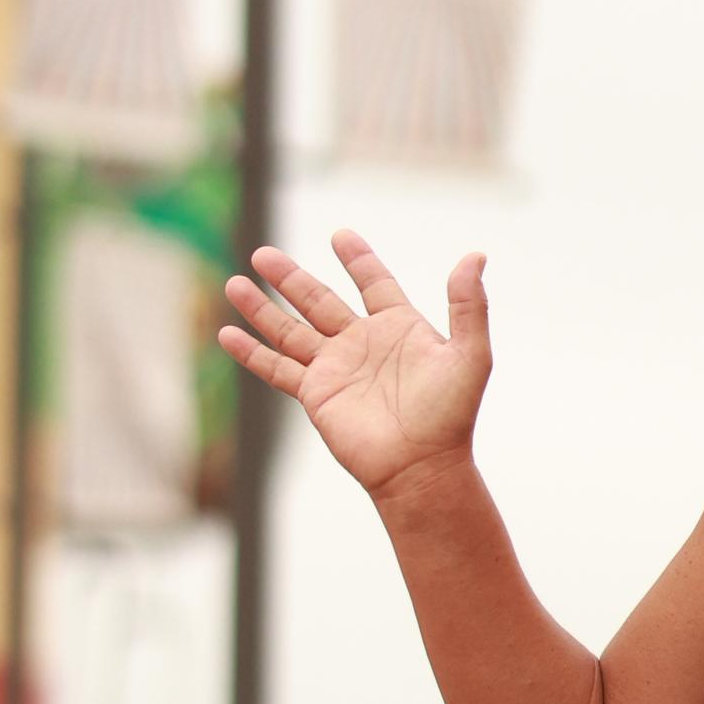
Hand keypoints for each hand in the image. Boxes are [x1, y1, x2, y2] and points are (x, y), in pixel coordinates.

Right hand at [217, 234, 489, 501]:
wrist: (421, 467)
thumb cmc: (451, 415)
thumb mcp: (470, 354)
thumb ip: (469, 304)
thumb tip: (476, 255)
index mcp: (399, 327)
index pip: (374, 283)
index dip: (358, 260)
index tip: (340, 236)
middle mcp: (362, 344)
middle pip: (319, 300)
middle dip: (290, 278)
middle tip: (262, 253)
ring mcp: (335, 369)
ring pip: (290, 330)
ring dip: (261, 308)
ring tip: (235, 282)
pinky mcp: (315, 395)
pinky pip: (278, 369)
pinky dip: (251, 352)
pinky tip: (227, 334)